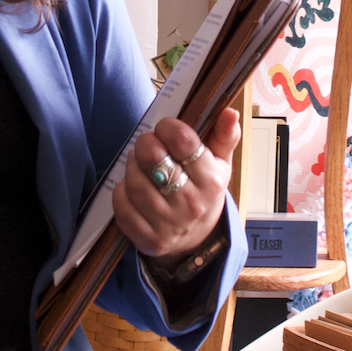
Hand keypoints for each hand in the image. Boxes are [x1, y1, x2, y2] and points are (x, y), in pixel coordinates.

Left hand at [111, 108, 240, 270]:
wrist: (197, 238)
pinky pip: (122, 204)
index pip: (183, 140)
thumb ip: (225, 135)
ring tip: (140, 164)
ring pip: (135, 180)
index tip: (165, 130)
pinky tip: (132, 187)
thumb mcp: (220, 164)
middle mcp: (191, 203)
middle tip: (148, 145)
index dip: (167, 127)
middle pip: (153, 158)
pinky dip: (122, 191)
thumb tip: (229, 112)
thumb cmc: (204, 191)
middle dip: (145, 143)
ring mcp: (168, 224)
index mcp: (211, 180)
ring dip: (132, 166)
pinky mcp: (148, 238)